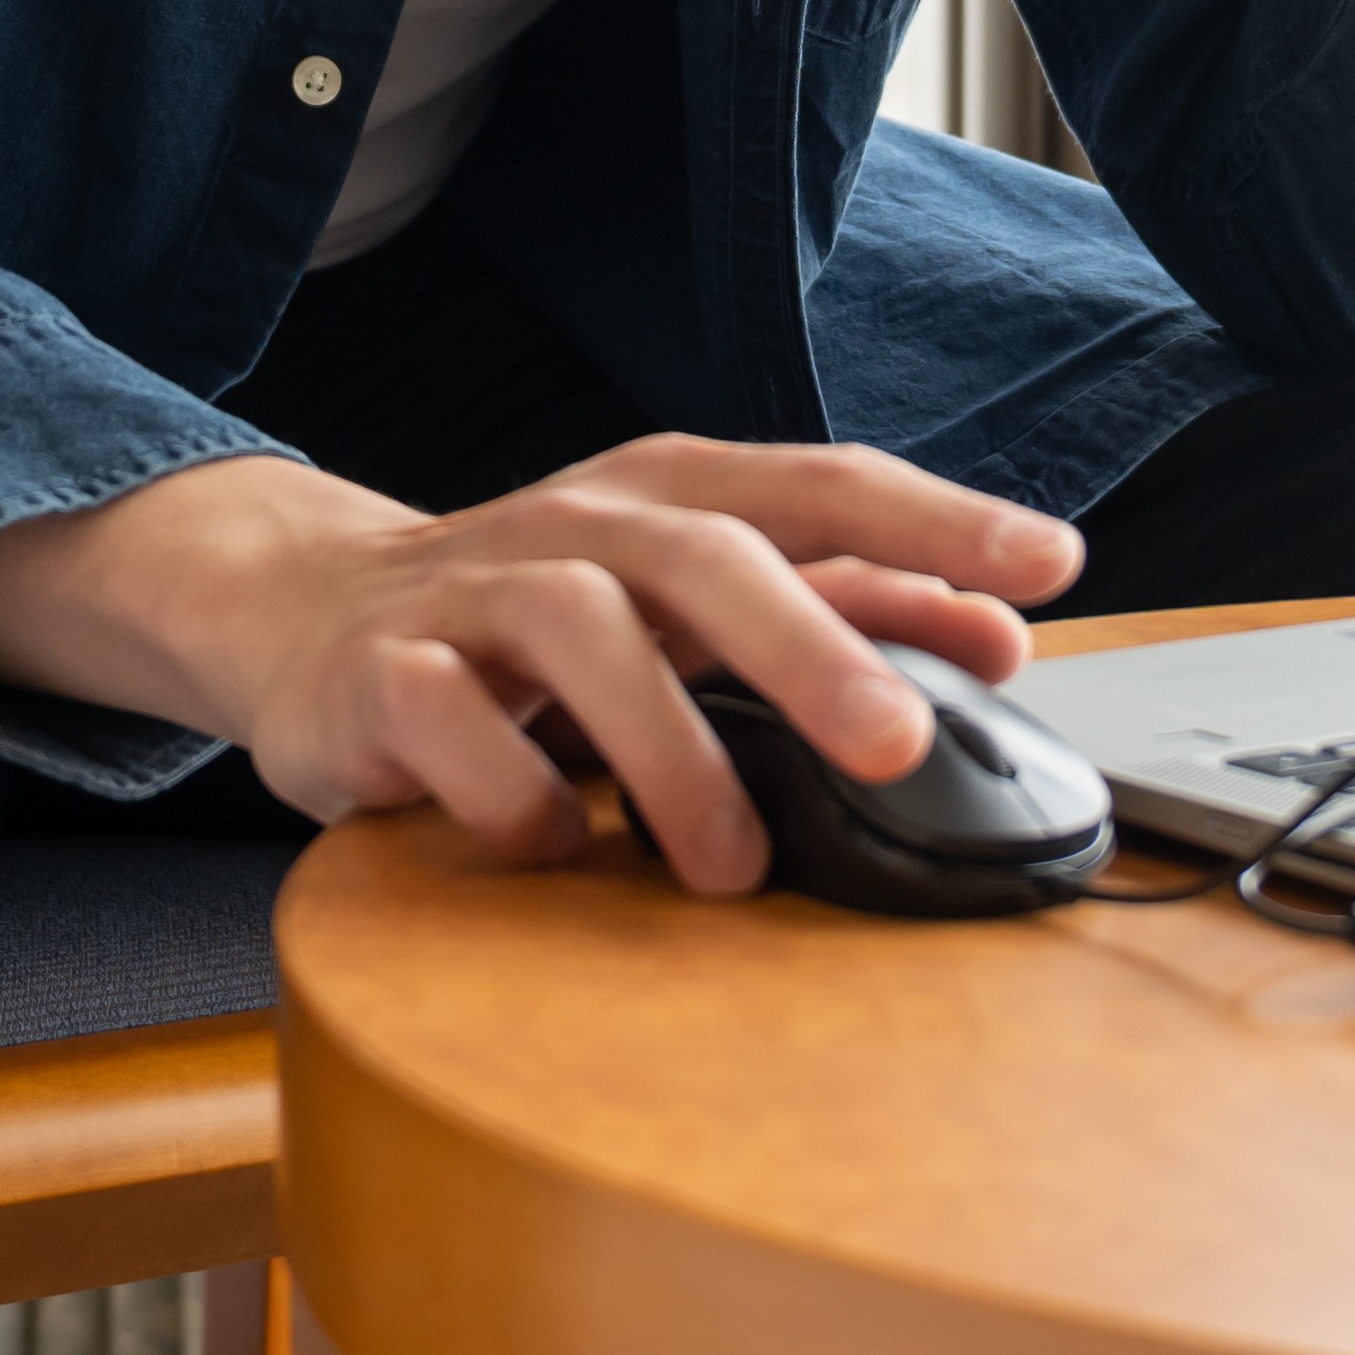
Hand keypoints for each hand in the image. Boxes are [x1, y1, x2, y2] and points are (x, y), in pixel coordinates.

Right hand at [0, 435, 1084, 894]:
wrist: (303, 616)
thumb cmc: (539, 619)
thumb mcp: (691, 605)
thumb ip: (845, 613)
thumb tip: (1005, 636)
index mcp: (669, 498)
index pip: (822, 486)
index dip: (939, 520)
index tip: (1051, 563)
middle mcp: (579, 526)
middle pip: (707, 555)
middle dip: (813, 644)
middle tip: (898, 743)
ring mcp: (473, 591)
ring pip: (582, 635)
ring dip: (670, 759)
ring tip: (733, 868)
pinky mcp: (382, 671)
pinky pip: (450, 723)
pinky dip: (512, 795)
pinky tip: (554, 852)